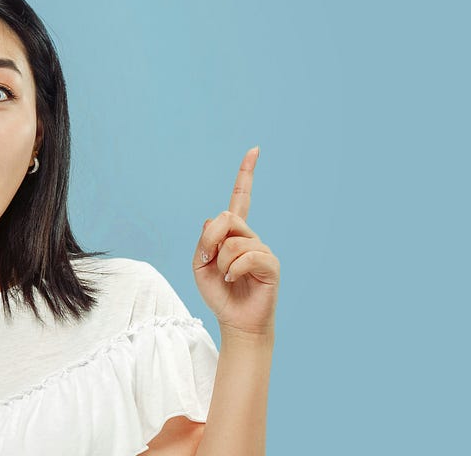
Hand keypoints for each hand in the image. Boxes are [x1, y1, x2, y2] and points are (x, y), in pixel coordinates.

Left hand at [193, 147, 280, 336]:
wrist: (235, 320)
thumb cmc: (220, 293)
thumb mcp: (200, 265)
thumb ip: (204, 241)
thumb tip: (215, 219)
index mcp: (234, 234)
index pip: (240, 198)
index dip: (247, 173)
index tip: (255, 150)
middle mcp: (251, 237)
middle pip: (228, 217)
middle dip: (211, 239)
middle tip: (207, 259)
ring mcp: (262, 249)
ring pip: (234, 240)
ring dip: (221, 261)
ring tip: (226, 276)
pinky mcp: (271, 264)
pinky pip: (248, 256)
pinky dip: (234, 269)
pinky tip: (234, 279)